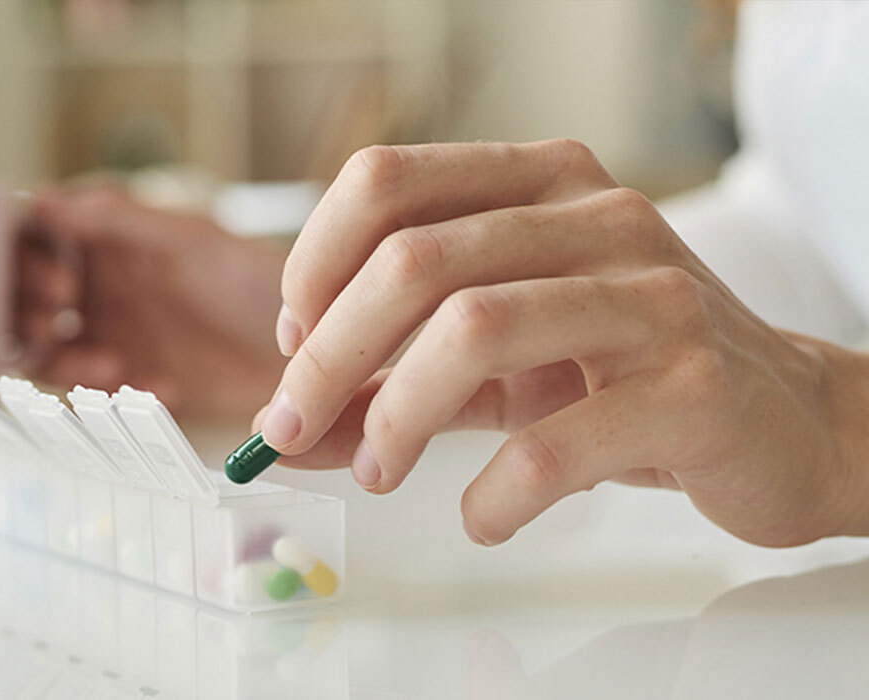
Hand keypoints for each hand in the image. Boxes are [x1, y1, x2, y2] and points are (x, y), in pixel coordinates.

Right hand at [16, 185, 286, 416]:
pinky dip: (117, 393)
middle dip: (27, 314)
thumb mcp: (194, 240)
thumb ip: (122, 220)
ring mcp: (114, 334)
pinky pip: (98, 393)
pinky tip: (163, 387)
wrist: (314, 343)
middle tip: (59, 325)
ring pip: (49, 352)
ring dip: (66, 362)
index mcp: (104, 241)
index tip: (60, 285)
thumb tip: (44, 200)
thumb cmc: (258, 277)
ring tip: (114, 366)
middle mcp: (100, 287)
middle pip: (23, 299)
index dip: (25, 262)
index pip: (30, 240)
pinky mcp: (136, 379)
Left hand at [255, 140, 868, 546]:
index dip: (316, 262)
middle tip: (295, 424)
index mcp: (542, 184)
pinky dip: (493, 495)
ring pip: (475, 332)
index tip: (295, 341)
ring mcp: (653, 296)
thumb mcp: (501, 361)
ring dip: (396, 416)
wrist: (785, 418)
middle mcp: (598, 217)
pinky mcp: (694, 386)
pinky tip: (482, 517)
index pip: (388, 181)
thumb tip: (285, 422)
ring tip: (380, 471)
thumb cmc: (626, 372)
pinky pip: (555, 444)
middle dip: (329, 356)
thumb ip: (394, 379)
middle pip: (415, 261)